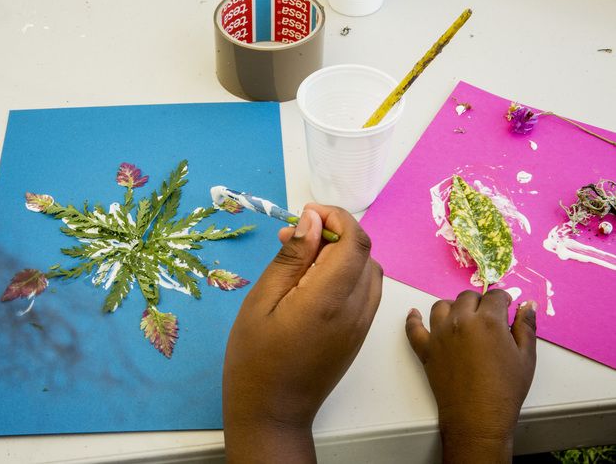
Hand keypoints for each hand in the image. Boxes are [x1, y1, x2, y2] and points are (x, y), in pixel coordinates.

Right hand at [223, 204, 382, 462]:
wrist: (273, 411)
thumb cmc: (254, 357)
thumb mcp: (262, 300)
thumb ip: (292, 258)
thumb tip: (312, 220)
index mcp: (328, 299)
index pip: (354, 241)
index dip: (336, 217)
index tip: (306, 214)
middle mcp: (356, 309)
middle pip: (365, 252)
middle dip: (336, 233)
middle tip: (295, 238)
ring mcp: (362, 324)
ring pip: (370, 270)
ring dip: (344, 253)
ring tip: (304, 260)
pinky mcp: (360, 334)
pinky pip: (367, 290)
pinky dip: (349, 274)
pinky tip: (316, 282)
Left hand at [405, 290, 536, 462]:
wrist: (477, 417)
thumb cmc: (506, 389)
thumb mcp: (526, 357)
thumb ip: (526, 326)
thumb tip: (528, 305)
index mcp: (488, 320)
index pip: (494, 296)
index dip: (503, 299)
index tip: (506, 305)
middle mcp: (460, 321)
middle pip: (467, 297)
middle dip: (480, 302)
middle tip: (488, 315)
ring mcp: (439, 333)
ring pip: (441, 306)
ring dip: (453, 306)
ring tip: (462, 316)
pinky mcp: (425, 348)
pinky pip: (413, 327)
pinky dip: (413, 319)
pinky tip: (414, 314)